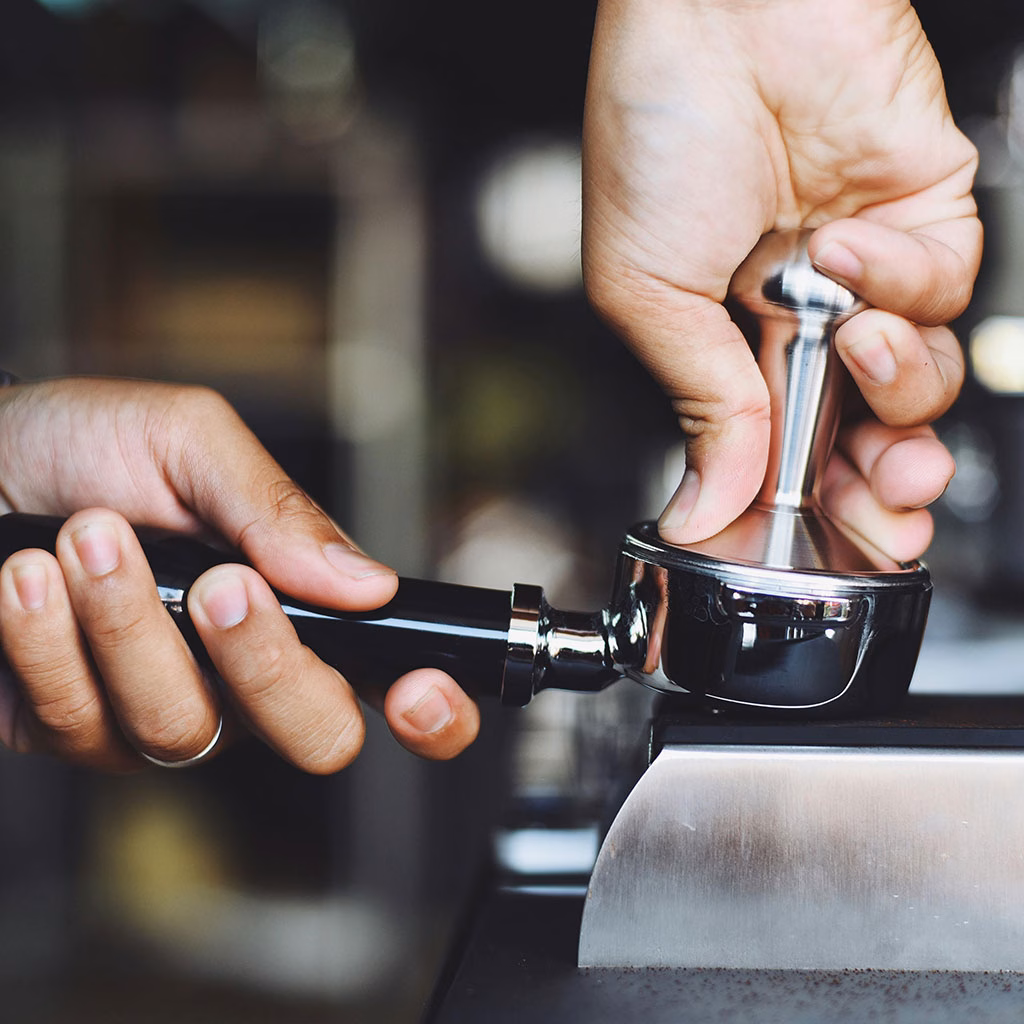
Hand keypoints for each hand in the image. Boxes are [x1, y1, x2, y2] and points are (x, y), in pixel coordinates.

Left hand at [0, 378, 478, 771]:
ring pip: (184, 730)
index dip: (432, 714)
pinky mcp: (70, 729)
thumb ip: (280, 510)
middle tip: (224, 583)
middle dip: (270, 662)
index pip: (387, 684)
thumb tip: (370, 583)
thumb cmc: (84, 444)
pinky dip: (49, 640)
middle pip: (313, 737)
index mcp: (296, 607)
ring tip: (88, 537)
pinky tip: (25, 578)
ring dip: (132, 626)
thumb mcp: (190, 443)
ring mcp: (158, 711)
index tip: (421, 689)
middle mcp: (241, 676)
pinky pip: (80, 722)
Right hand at [583, 0, 980, 560]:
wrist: (716, 8)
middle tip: (890, 516)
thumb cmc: (655, 130)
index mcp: (725, 345)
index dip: (808, 512)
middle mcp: (798, 320)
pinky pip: (942, 289)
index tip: (824, 554)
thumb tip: (702, 506)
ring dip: (896, 385)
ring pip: (921, 382)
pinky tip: (843, 242)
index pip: (780, 455)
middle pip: (866, 441)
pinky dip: (901, 279)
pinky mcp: (925, 217)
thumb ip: (698, 405)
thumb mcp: (646, 295)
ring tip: (847, 339)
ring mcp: (865, 274)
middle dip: (887, 490)